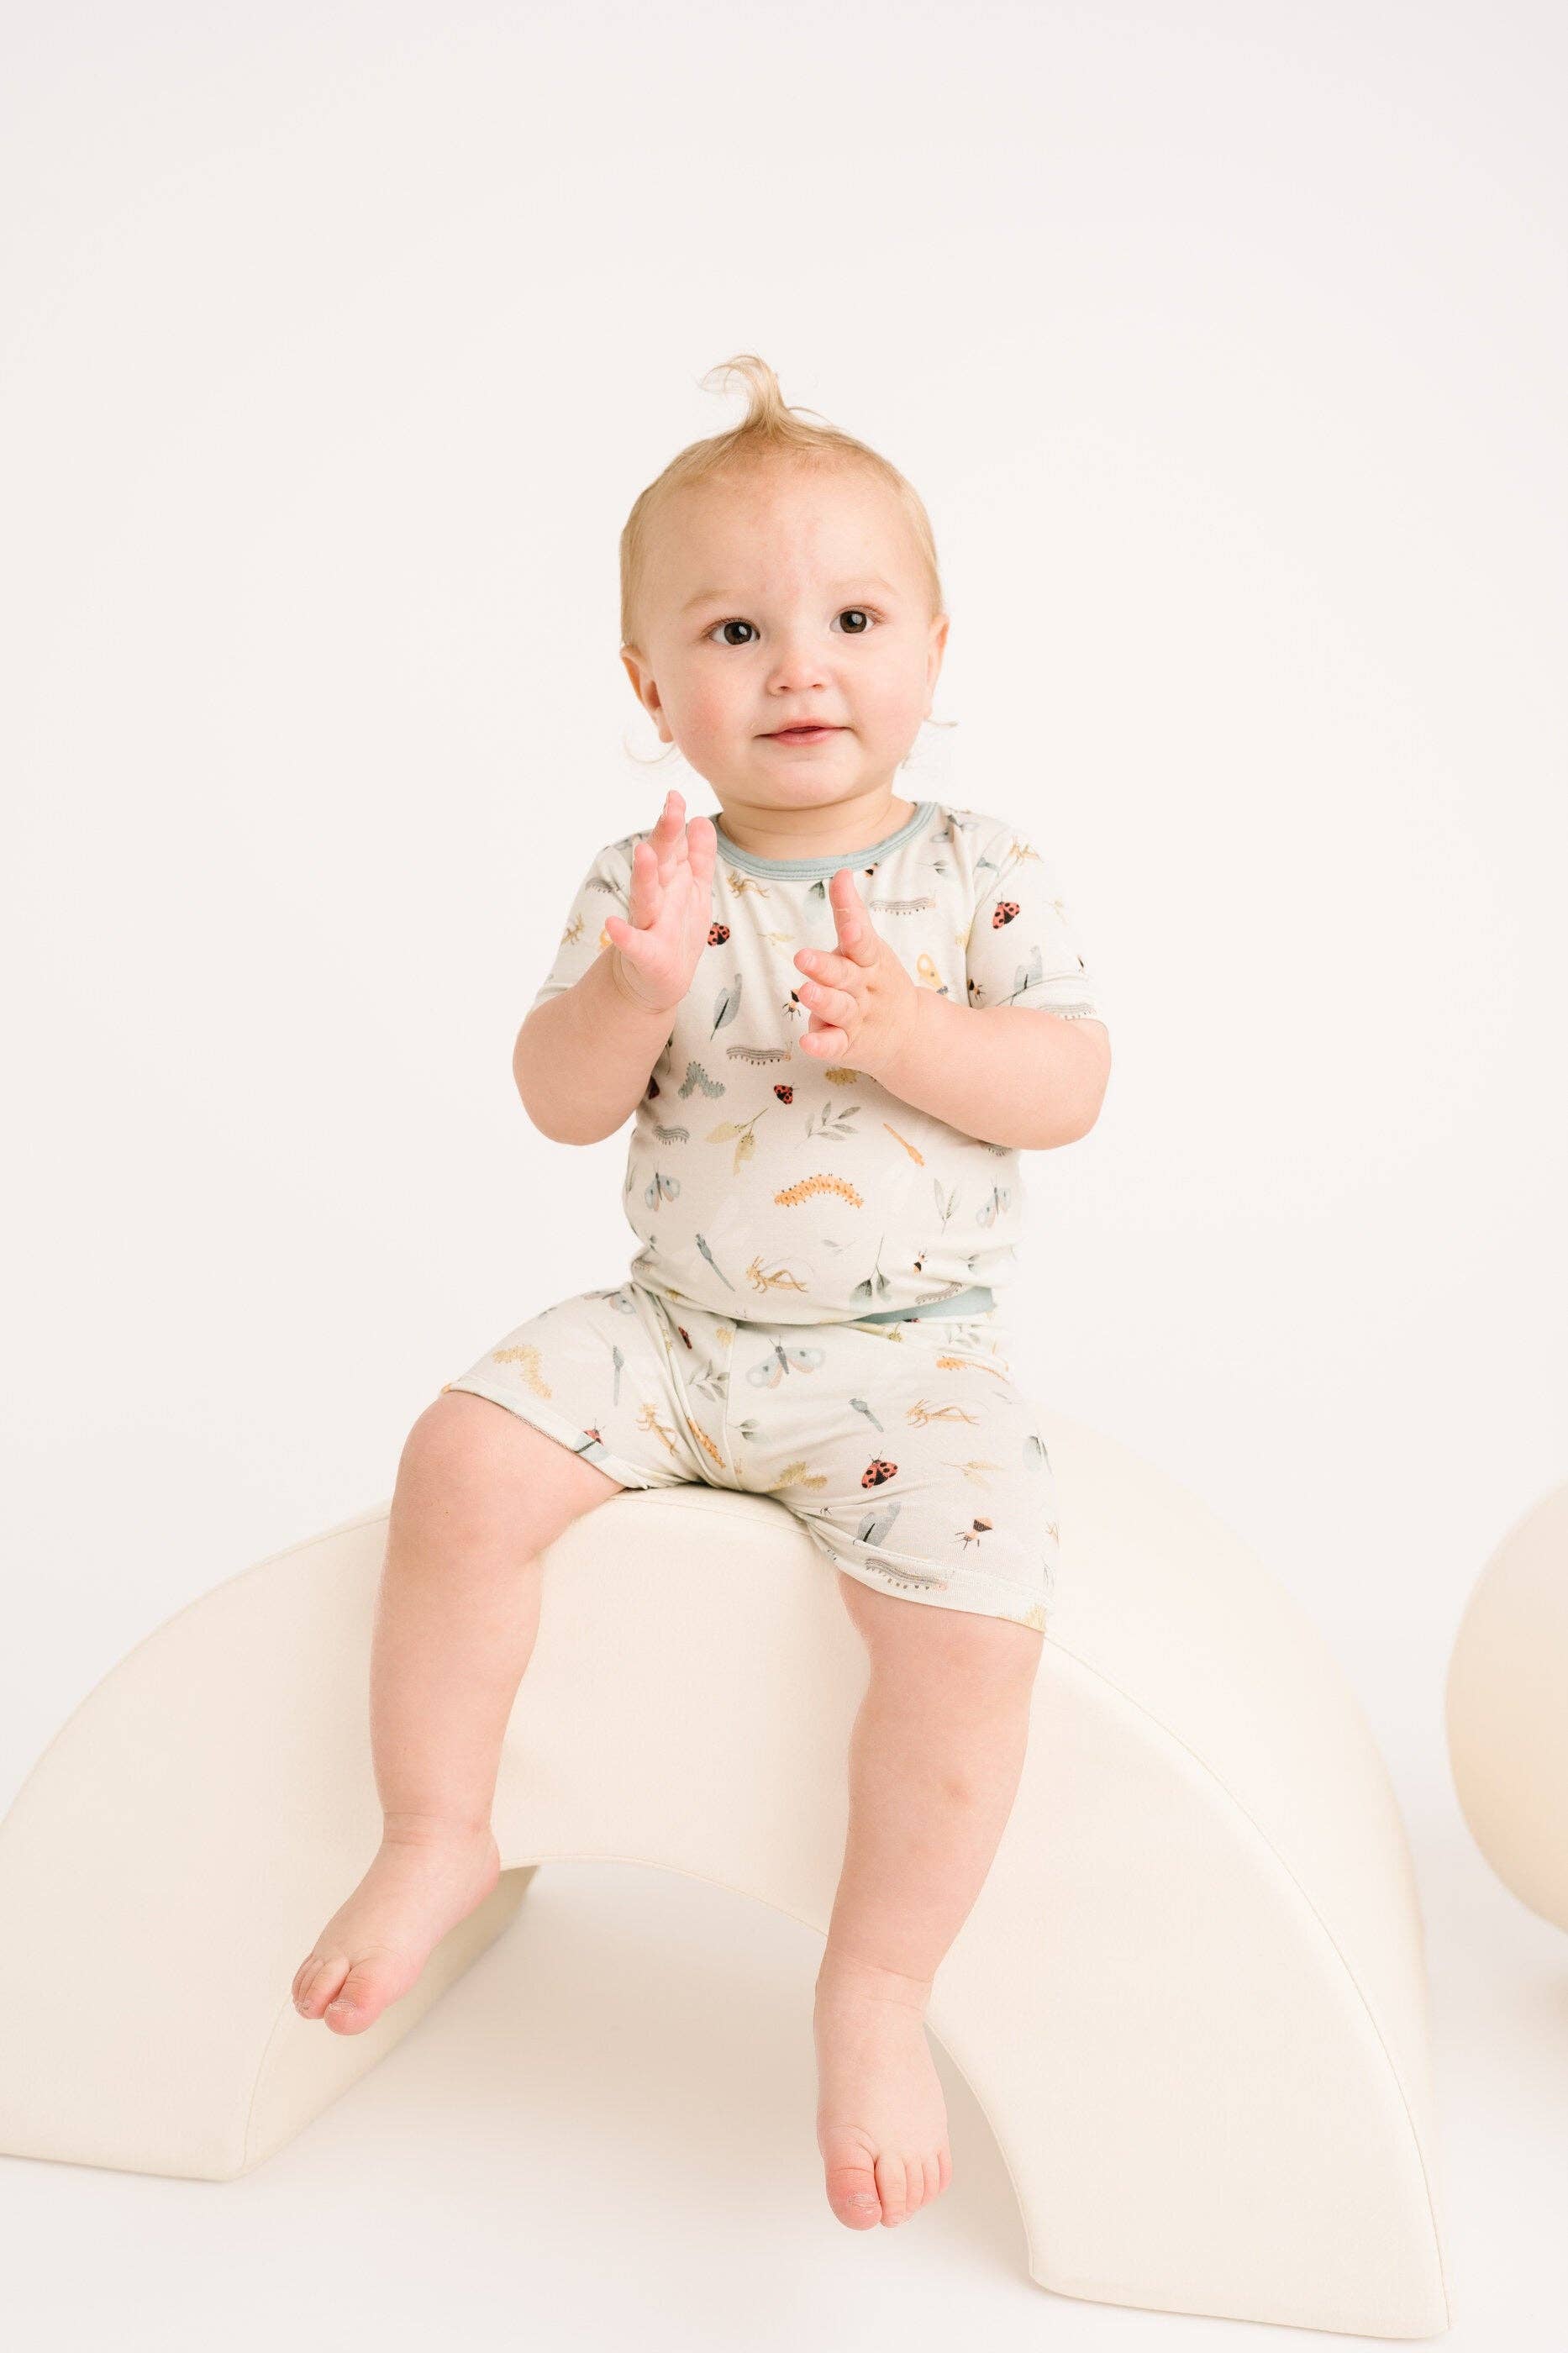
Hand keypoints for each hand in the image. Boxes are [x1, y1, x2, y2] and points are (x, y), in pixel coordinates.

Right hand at [604, 788, 717, 1012]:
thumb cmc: (675, 932)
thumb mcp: (693, 892)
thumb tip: (699, 819)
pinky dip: (623, 936)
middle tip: (671, 808)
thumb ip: (697, 856)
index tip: (675, 795)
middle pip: (660, 863)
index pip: (672, 846)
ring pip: (645, 896)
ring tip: (644, 853)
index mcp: (669, 881)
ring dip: (644, 875)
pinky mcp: (645, 955)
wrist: (656, 982)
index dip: (674, 822)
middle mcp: (656, 898)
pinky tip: (613, 926)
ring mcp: (648, 925)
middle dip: (665, 836)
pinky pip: (633, 944)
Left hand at [792, 868, 920, 1075]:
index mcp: (870, 962)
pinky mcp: (848, 1044)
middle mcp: (865, 988)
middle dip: (825, 967)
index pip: (863, 942)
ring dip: (823, 1001)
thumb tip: (841, 872)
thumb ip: (851, 912)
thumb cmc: (877, 981)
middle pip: (845, 976)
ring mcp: (857, 1018)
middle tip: (803, 956)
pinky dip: (822, 1045)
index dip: (855, 929)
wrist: (909, 1035)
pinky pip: (834, 1045)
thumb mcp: (869, 947)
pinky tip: (807, 1042)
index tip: (847, 919)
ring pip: (839, 1009)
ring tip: (805, 991)